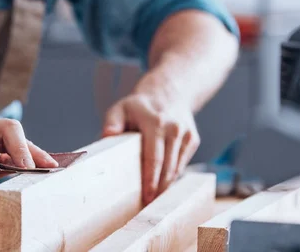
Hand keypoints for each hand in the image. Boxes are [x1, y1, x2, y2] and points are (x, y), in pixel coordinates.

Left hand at [103, 85, 199, 205]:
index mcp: (156, 122)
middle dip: (158, 189)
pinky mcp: (193, 140)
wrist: (169, 92)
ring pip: (177, 169)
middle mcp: (175, 129)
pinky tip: (162, 184)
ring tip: (154, 200)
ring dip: (166, 185)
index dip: (150, 179)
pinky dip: (172, 175)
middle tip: (148, 206)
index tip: (146, 196)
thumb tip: (106, 136)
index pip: (154, 157)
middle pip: (168, 167)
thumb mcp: (121, 108)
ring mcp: (186, 135)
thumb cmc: (139, 106)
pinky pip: (182, 164)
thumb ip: (112, 122)